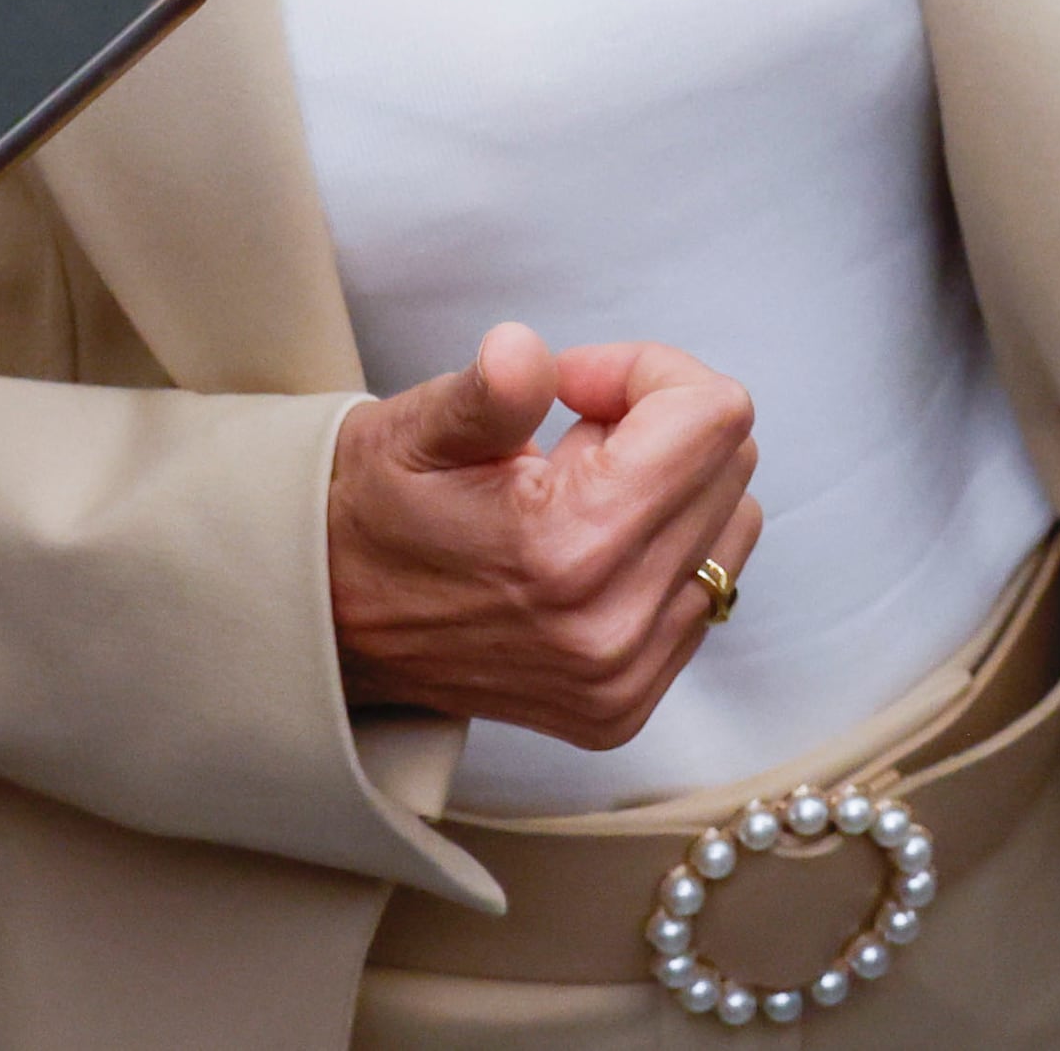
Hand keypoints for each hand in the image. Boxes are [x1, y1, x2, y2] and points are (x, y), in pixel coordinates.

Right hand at [327, 322, 762, 747]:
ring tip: (572, 499)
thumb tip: (526, 354)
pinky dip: (665, 551)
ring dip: (669, 491)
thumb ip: (491, 391)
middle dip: (659, 427)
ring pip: (733, 526)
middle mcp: (614, 626)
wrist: (325, 623)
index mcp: (572, 547)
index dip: (645, 372)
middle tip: (565, 442)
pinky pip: (708, 590)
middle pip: (732, 463)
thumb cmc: (373, 509)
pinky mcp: (626, 705)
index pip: (715, 414)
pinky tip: (583, 552)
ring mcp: (626, 677)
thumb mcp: (416, 429)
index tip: (573, 388)